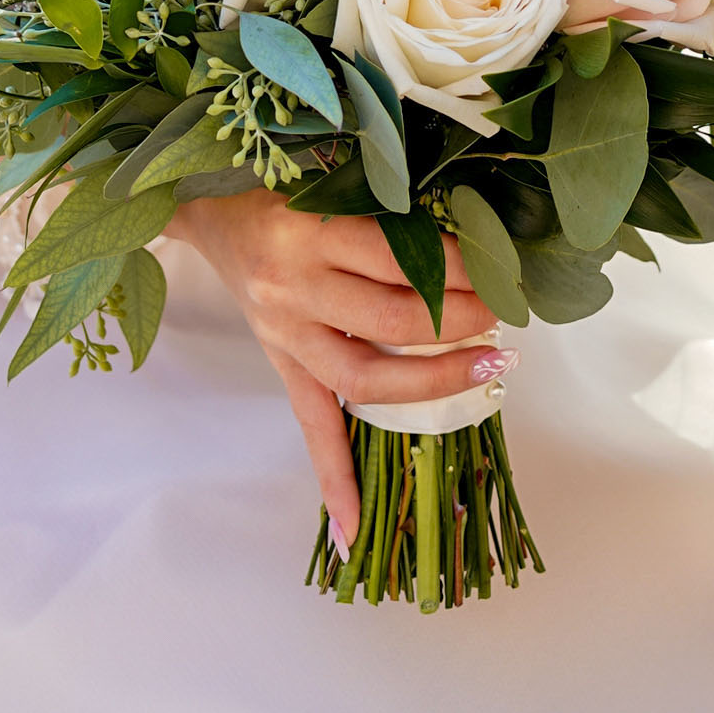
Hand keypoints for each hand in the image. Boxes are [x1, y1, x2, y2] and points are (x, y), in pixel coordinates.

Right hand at [167, 193, 499, 548]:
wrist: (208, 212)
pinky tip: (354, 529)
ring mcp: (286, 334)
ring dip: (431, 381)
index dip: (458, 269)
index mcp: (311, 231)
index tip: (502, 272)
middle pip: (390, 319)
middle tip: (505, 318)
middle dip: (458, 322)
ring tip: (484, 371)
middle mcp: (295, 287)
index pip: (399, 257)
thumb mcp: (331, 183)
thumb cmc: (284, 187)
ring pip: (364, 376)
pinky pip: (311, 428)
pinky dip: (335, 479)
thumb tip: (470, 237)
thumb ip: (387, 212)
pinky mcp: (282, 365)